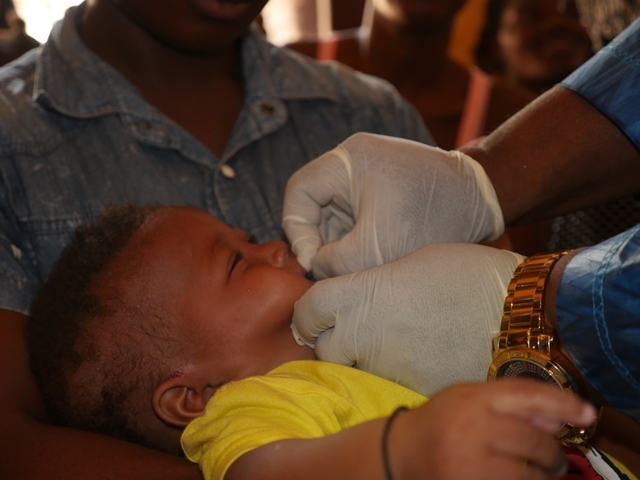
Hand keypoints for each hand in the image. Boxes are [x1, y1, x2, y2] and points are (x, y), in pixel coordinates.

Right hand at [282, 132, 503, 277]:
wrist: (485, 200)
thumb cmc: (435, 217)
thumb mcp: (378, 248)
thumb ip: (335, 263)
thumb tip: (313, 269)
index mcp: (347, 160)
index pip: (298, 192)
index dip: (297, 231)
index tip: (312, 263)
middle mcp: (353, 161)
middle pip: (313, 203)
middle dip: (319, 240)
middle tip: (329, 271)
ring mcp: (367, 173)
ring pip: (332, 213)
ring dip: (338, 242)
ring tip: (353, 267)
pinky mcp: (380, 188)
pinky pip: (352, 215)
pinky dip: (354, 239)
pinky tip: (368, 258)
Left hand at [292, 243, 524, 396]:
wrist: (519, 314)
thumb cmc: (470, 275)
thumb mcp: (414, 261)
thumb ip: (374, 282)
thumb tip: (361, 294)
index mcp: (362, 295)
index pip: (307, 309)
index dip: (309, 310)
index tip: (318, 311)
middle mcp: (365, 334)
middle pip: (323, 347)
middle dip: (331, 339)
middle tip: (352, 329)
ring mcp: (387, 367)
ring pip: (354, 370)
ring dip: (362, 358)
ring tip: (389, 342)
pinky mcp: (411, 390)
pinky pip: (388, 384)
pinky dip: (394, 373)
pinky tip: (416, 357)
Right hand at [393, 379, 597, 479]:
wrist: (400, 452)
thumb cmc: (441, 421)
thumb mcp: (469, 398)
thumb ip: (509, 402)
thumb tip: (556, 415)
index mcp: (475, 399)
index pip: (527, 394)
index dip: (562, 402)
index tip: (587, 413)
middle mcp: (474, 429)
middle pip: (534, 441)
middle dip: (552, 453)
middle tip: (554, 459)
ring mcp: (471, 464)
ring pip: (528, 475)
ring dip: (542, 476)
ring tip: (540, 473)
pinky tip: (520, 479)